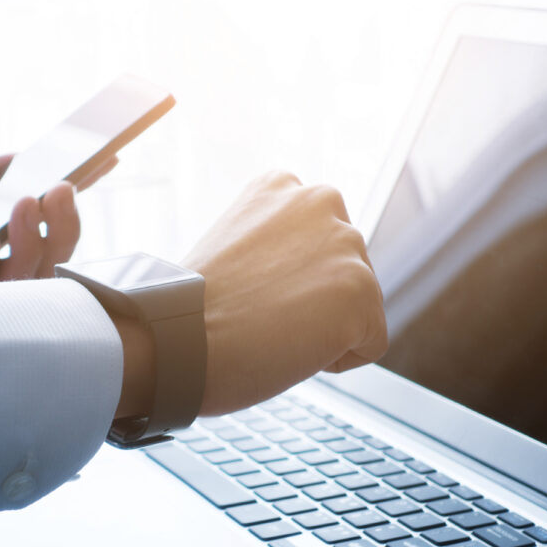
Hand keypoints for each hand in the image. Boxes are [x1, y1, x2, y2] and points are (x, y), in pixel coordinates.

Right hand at [182, 171, 386, 414]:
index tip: (251, 290)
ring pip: (359, 307)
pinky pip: (369, 344)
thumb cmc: (191, 308)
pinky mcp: (362, 292)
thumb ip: (277, 245)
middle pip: (343, 271)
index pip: (317, 241)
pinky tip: (290, 349)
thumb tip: (304, 277)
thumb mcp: (234, 246)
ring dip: (323, 328)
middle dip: (312, 300)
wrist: (177, 337)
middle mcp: (321, 202)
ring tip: (272, 329)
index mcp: (283, 185)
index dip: (286, 279)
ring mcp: (346, 245)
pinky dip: (335, 360)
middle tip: (260, 314)